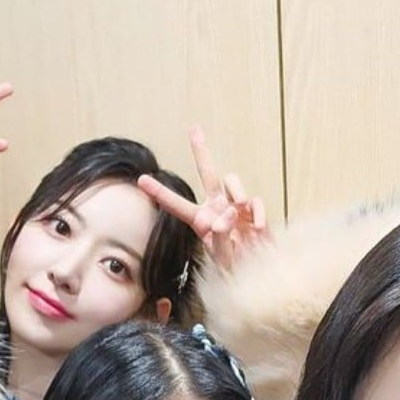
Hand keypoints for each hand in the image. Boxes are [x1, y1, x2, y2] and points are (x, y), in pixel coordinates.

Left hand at [138, 125, 268, 271]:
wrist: (257, 270)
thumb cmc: (234, 266)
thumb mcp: (222, 256)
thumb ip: (221, 237)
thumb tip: (228, 214)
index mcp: (201, 220)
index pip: (177, 204)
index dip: (159, 192)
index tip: (141, 179)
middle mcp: (216, 207)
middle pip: (208, 173)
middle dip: (201, 151)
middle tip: (194, 128)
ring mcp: (235, 206)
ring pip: (232, 181)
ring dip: (237, 191)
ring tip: (240, 209)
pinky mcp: (253, 209)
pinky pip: (254, 200)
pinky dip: (256, 213)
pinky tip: (256, 228)